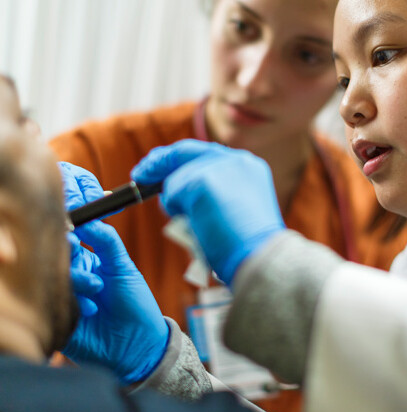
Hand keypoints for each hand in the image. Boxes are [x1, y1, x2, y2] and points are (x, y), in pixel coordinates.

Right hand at [59, 162, 168, 383]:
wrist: (138, 344)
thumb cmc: (135, 303)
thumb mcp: (123, 267)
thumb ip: (106, 241)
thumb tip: (90, 218)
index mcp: (86, 260)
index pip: (70, 236)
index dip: (71, 226)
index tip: (75, 222)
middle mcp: (71, 276)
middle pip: (57, 253)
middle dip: (69, 249)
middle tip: (77, 245)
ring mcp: (63, 297)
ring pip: (54, 275)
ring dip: (77, 279)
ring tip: (98, 289)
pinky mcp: (58, 318)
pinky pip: (52, 302)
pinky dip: (72, 301)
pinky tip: (90, 311)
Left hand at [131, 140, 285, 284]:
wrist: (260, 259)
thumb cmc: (246, 248)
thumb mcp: (235, 211)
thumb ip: (214, 193)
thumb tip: (178, 192)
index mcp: (249, 168)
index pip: (207, 155)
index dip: (181, 160)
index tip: (160, 167)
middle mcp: (237, 160)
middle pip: (186, 152)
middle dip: (160, 162)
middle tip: (140, 173)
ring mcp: (220, 167)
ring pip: (176, 178)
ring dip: (176, 202)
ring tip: (198, 226)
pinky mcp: (201, 180)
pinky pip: (172, 193)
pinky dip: (175, 211)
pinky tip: (197, 225)